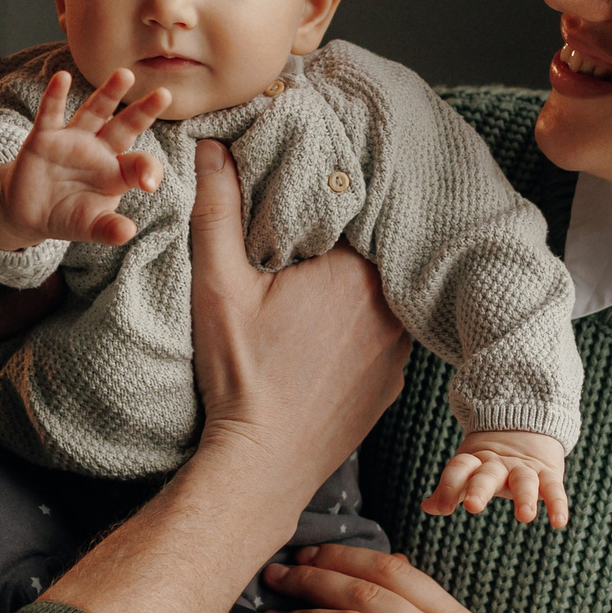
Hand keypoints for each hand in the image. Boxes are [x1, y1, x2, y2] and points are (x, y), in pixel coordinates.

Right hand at [0, 68, 171, 250]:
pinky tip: (61, 78)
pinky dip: (55, 96)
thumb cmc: (68, 216)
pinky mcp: (44, 138)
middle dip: (143, 111)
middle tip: (165, 94)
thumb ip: (109, 230)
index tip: (149, 183)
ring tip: (125, 75)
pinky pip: (51, 114)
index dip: (148, 171)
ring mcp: (72, 140)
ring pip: (94, 112)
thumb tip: (129, 233)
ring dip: (109, 94)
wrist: (29, 213)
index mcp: (116, 172)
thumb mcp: (90, 227)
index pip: (140, 164)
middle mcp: (99, 150)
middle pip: (125, 126)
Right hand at [188, 137, 411, 499]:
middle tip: (308, 239)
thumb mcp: (219, 285)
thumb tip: (212, 146)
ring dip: (358, 286)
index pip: (355, 210)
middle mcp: (392, 306)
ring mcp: (399, 348)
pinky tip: (331, 333)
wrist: (262, 466)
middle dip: (343, 241)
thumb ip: (218, 209)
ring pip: (384, 294)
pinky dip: (365, 327)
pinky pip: (387, 335)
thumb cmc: (241, 375)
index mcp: (357, 270)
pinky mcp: (394, 382)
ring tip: (321, 285)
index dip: (329, 200)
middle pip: (373, 251)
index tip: (305, 198)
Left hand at [426, 429, 570, 526]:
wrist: (525, 429)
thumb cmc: (489, 462)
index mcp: (475, 461)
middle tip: (473, 508)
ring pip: (524, 480)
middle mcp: (498, 464)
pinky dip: (557, 503)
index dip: (449, 486)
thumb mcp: (468, 471)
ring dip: (525, 498)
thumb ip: (450, 490)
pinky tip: (559, 522)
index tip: (442, 508)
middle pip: (487, 475)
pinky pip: (554, 488)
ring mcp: (523, 468)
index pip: (459, 468)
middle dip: (480, 490)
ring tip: (525, 517)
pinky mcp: (547, 474)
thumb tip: (427, 507)